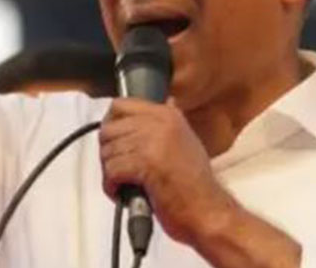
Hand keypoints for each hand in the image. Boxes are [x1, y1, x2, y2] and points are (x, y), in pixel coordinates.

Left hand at [99, 98, 236, 245]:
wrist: (207, 211)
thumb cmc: (196, 186)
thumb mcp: (186, 142)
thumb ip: (166, 126)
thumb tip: (163, 104)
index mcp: (168, 115)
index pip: (120, 105)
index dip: (111, 125)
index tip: (112, 140)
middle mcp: (160, 123)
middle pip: (109, 129)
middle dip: (108, 153)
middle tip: (117, 168)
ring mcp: (153, 142)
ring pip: (108, 151)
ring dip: (110, 172)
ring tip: (124, 184)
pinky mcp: (146, 164)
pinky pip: (111, 170)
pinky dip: (111, 186)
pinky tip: (123, 193)